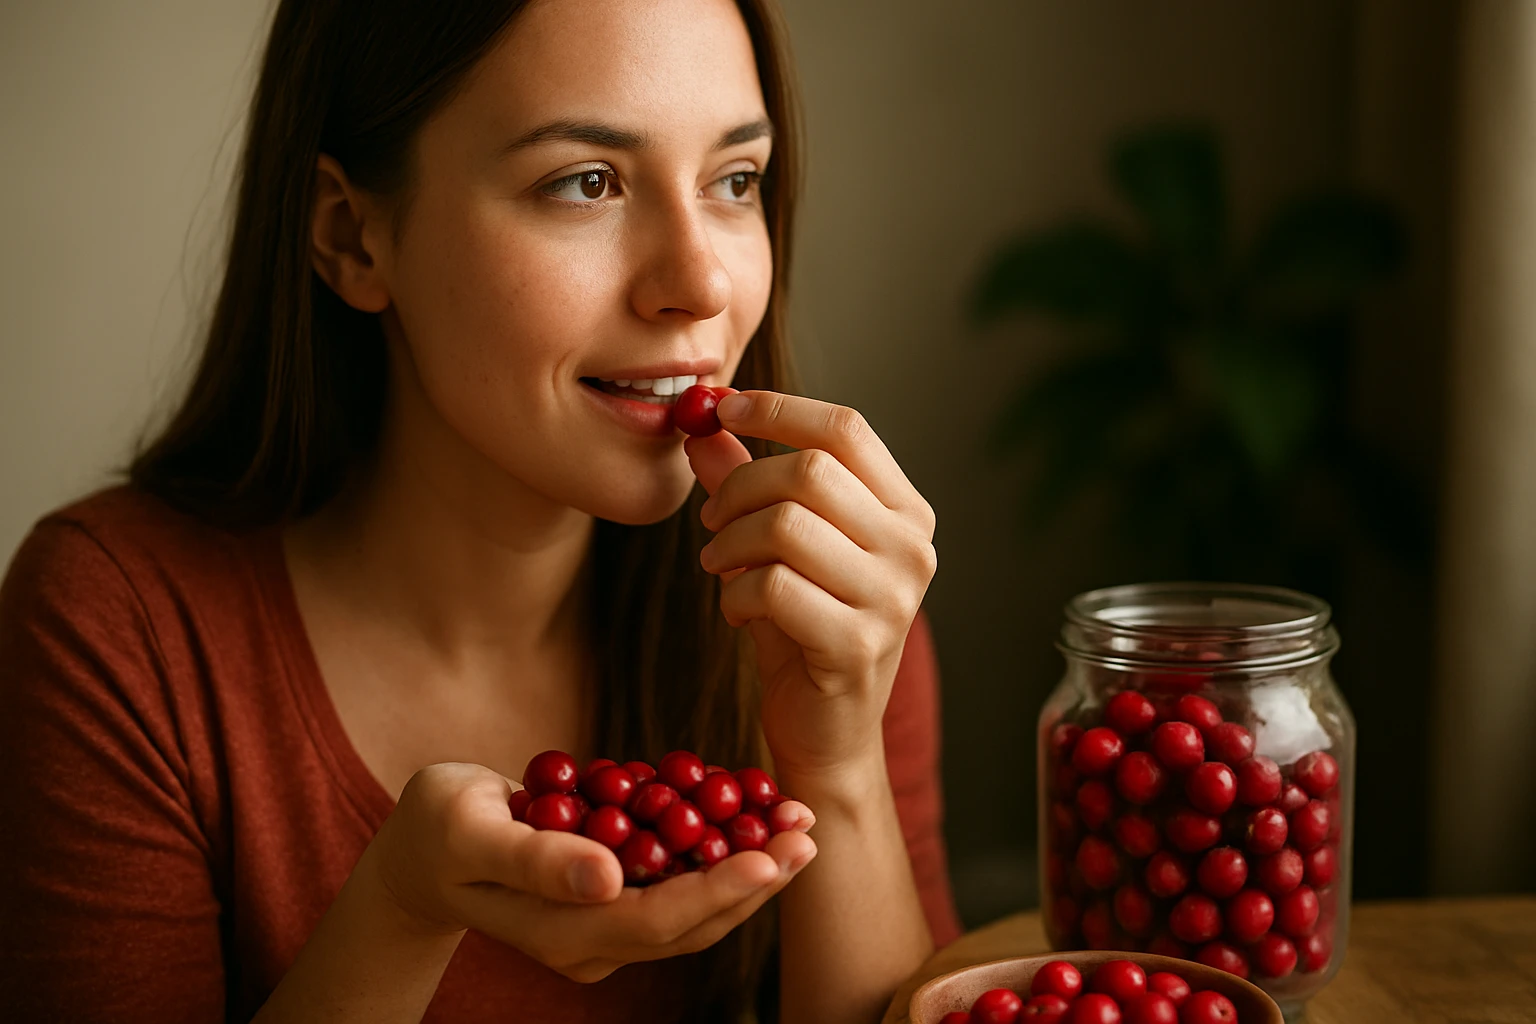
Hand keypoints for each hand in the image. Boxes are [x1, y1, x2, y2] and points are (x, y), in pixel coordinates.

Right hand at [369, 762, 816, 982]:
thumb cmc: (436, 828)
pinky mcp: (613, 901)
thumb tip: (609, 877)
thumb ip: (534, 858)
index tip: (772, 857)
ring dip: (751, 867)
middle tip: (808, 830)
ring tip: (798, 822)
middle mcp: (593, 942)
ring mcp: (605, 926)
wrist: (423, 851)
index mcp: (561, 932)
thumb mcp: (469, 830)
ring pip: (695, 907)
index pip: (657, 921)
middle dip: (756, 878)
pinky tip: (754, 814)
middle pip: (692, 921)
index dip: (719, 892)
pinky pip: (679, 882)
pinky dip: (720, 851)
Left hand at [685, 391, 936, 787]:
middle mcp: (911, 549)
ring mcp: (891, 599)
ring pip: (786, 524)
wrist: (826, 733)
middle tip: (711, 521)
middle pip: (809, 470)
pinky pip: (773, 586)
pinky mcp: (857, 646)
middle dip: (739, 487)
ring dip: (730, 542)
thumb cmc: (803, 629)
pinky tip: (736, 610)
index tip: (722, 409)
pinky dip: (736, 592)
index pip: (846, 428)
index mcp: (905, 512)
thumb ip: (746, 482)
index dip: (777, 409)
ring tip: (719, 567)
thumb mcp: (775, 546)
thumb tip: (701, 424)